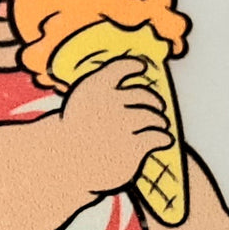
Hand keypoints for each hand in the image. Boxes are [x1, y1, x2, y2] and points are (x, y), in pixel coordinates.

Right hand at [55, 57, 173, 194]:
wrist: (64, 164)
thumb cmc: (76, 128)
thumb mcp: (83, 100)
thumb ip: (107, 82)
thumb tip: (140, 67)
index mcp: (93, 88)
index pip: (121, 67)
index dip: (134, 65)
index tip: (141, 67)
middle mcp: (107, 104)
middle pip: (144, 95)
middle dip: (153, 101)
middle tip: (157, 107)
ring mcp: (120, 126)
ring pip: (153, 117)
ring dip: (159, 121)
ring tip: (160, 125)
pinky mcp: (131, 147)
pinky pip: (157, 137)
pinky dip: (163, 137)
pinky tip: (164, 139)